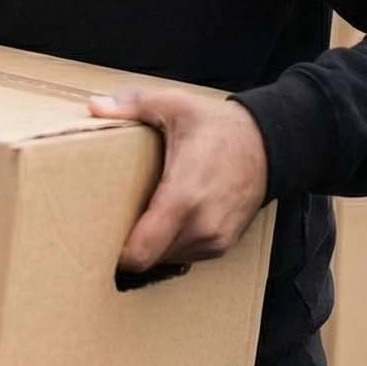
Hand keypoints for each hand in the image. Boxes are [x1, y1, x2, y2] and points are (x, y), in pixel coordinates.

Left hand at [87, 86, 270, 272]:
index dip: (115, 253)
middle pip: (148, 259)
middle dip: (126, 249)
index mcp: (183, 197)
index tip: (96, 235)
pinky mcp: (223, 245)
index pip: (140, 252)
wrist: (271, 144)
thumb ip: (133, 106)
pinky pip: (185, 256)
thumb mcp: (175, 106)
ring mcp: (215, 240)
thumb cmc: (220, 127)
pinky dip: (169, 245)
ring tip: (134, 221)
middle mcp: (201, 227)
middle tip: (106, 226)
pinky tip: (161, 222)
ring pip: (166, 260)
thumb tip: (95, 106)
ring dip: (149, 247)